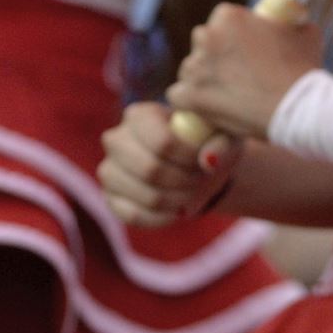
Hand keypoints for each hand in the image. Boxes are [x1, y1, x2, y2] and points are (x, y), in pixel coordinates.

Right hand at [96, 101, 238, 227]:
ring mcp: (109, 170)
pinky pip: (134, 215)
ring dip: (178, 201)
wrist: (194, 167)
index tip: (207, 164)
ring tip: (193, 195)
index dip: (189, 159)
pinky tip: (178, 209)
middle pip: (149, 170)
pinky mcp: (110, 198)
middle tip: (201, 182)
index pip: (162, 142)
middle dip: (184, 182)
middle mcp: (116, 139)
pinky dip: (163, 218)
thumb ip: (221, 145)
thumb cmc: (207, 144)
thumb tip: (209, 161)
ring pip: (145, 196)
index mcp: (139, 114)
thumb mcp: (223, 137)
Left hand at [167, 3, 323, 141]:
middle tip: (235, 73)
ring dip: (203, 79)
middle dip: (214, 56)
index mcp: (228, 15)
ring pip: (190, 70)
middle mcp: (206, 35)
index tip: (243, 51)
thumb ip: (288, 19)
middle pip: (202, 43)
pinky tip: (206, 108)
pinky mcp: (189, 95)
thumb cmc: (303, 68)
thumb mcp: (303, 30)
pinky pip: (179, 95)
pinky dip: (191, 103)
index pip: (220, 21)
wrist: (298, 107)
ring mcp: (196, 66)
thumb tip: (290, 12)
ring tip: (226, 95)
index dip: (232, 38)